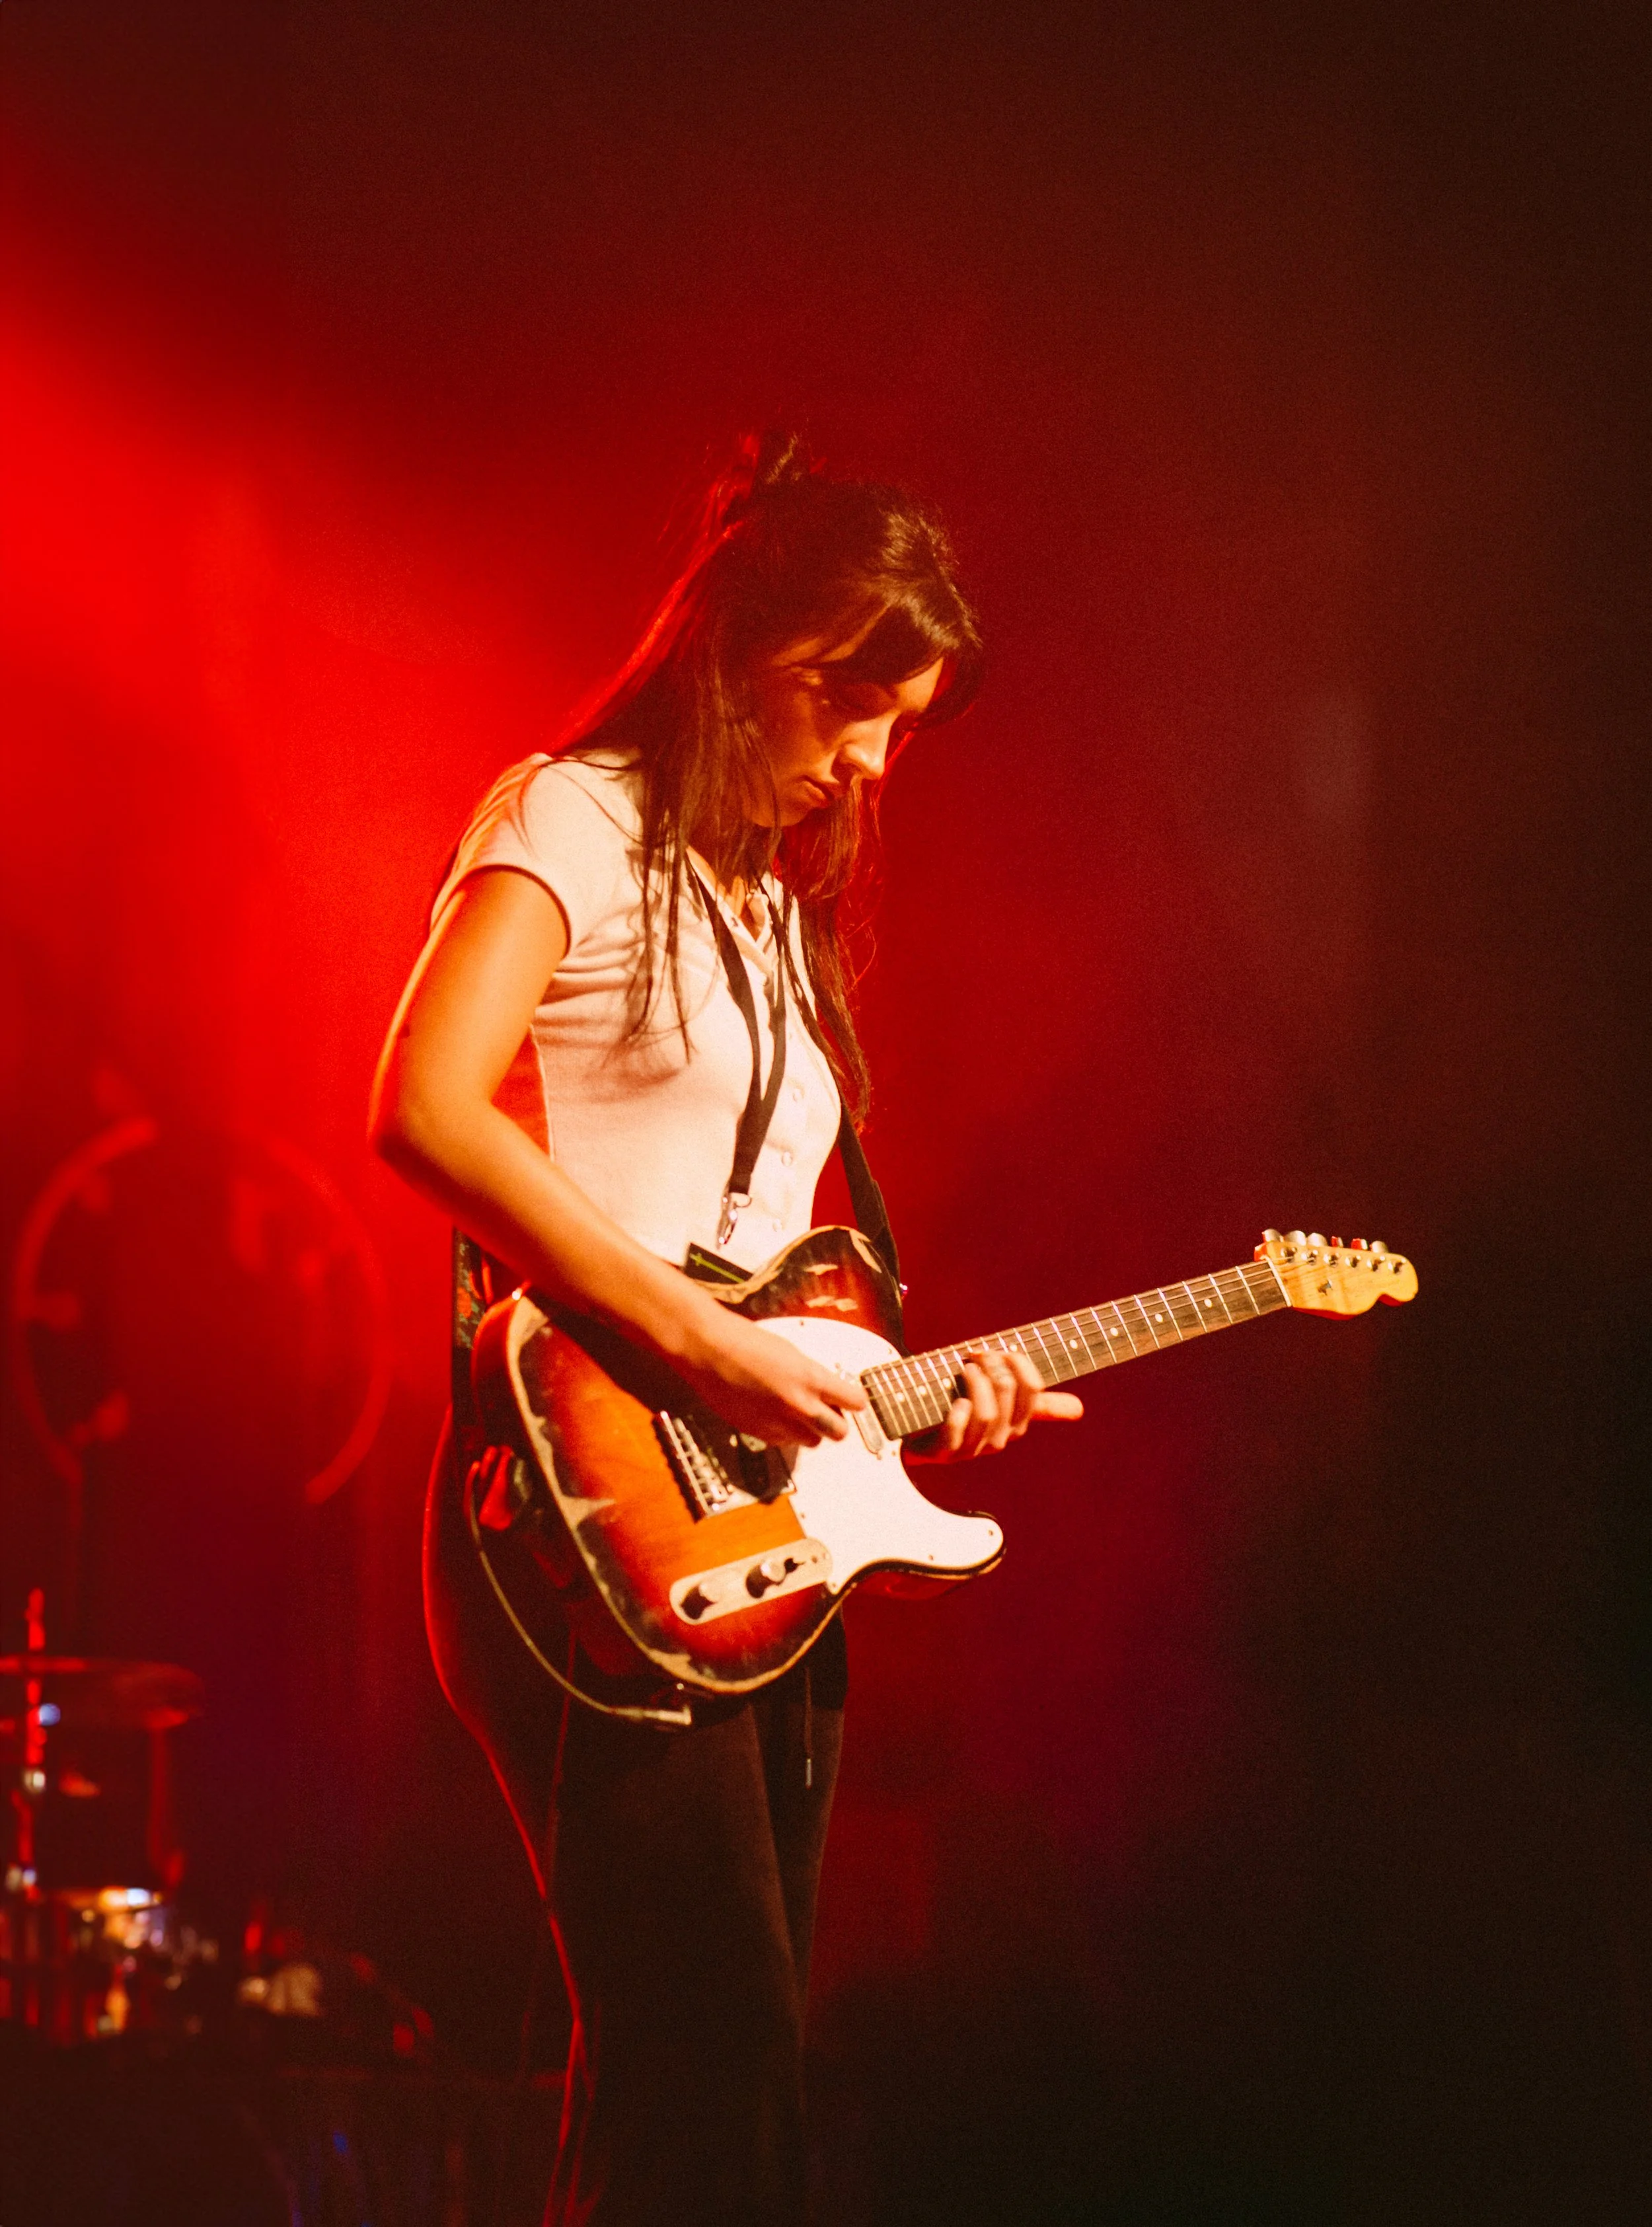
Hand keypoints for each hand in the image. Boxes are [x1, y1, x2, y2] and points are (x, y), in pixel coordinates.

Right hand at [676, 1307, 868, 1448]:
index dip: (854, 1400)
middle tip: (828, 1411)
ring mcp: (778, 1422)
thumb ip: (812, 1376)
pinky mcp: (758, 1432)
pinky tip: (775, 1415)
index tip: (850, 1399)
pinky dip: (785, 1434)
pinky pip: (785, 1443)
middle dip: (837, 1422)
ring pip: (812, 1442)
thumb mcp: (791, 1353)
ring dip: (810, 1430)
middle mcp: (799, 1405)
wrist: (708, 1349)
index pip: (855, 1402)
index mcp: (811, 1378)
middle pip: (839, 1432)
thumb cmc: (745, 1342)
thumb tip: (825, 1391)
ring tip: (797, 1412)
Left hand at [908, 1347, 1082, 1463]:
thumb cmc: (959, 1409)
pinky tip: (953, 1401)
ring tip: (962, 1370)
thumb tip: (1079, 1410)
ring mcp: (972, 1448)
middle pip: (1009, 1392)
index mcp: (1016, 1423)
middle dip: (992, 1364)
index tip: (1002, 1350)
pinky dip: (957, 1413)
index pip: (1033, 1389)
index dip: (1020, 1362)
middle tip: (974, 1355)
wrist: (913, 1435)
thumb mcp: (997, 1401)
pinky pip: (958, 1432)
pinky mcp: (944, 1453)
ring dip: (974, 1382)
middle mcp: (999, 1438)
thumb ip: (1037, 1402)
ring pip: (987, 1413)